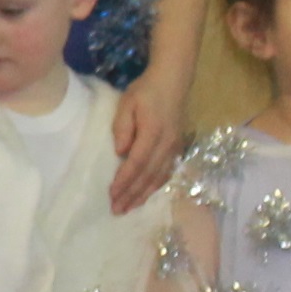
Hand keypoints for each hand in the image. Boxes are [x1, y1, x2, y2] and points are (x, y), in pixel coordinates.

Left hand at [108, 77, 187, 214]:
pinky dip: (155, 186)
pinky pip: (167, 172)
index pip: (137, 163)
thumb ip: (122, 127)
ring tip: (129, 208)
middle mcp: (167, 144)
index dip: (124, 180)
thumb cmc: (146, 91)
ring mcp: (175, 147)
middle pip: (148, 175)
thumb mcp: (127, 103)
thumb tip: (119, 152)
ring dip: (143, 195)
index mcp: (153, 132)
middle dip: (132, 194)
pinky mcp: (177, 148)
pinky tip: (146, 194)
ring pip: (159, 177)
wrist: (173, 81)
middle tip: (117, 210)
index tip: (112, 194)